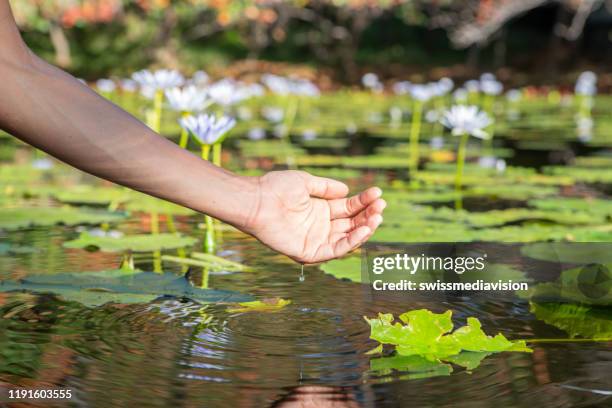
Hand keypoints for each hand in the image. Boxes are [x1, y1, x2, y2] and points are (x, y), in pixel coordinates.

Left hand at [243, 170, 384, 263]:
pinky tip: (363, 230)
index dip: (364, 201)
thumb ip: (326, 188)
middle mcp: (320, 226)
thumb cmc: (275, 188)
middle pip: (351, 224)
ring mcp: (315, 240)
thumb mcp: (306, 182)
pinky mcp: (309, 252)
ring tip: (377, 217)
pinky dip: (351, 242)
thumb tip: (346, 191)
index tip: (378, 193)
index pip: (348, 208)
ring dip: (364, 229)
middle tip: (381, 205)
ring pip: (347, 239)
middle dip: (368, 215)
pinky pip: (334, 251)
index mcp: (320, 210)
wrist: (256, 201)